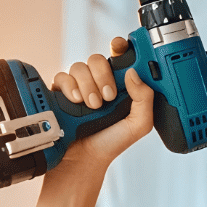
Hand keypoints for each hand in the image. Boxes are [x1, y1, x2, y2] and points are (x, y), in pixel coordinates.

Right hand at [50, 36, 156, 169]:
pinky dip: (70, 88)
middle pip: (97, 59)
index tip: (120, 47)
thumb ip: (145, 99)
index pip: (119, 57)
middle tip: (107, 97)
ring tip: (93, 107)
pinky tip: (76, 103)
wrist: (84, 159)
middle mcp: (99, 82)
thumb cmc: (112, 142)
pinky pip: (62, 77)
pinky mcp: (61, 92)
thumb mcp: (138, 124)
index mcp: (120, 85)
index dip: (120, 47)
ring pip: (79, 67)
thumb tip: (133, 73)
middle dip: (103, 76)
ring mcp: (79, 86)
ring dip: (88, 86)